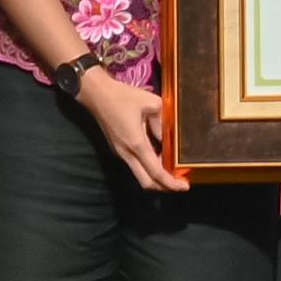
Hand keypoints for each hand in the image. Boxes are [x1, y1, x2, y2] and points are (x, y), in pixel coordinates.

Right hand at [77, 68, 185, 191]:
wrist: (96, 93)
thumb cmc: (122, 96)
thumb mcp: (152, 103)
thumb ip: (163, 123)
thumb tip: (168, 138)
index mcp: (136, 143)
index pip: (155, 172)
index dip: (171, 183)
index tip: (185, 186)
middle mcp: (127, 153)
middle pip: (146, 182)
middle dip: (164, 186)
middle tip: (180, 183)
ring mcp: (120, 152)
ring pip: (140, 175)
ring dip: (157, 176)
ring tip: (173, 169)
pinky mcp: (118, 149)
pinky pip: (136, 164)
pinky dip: (149, 167)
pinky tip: (160, 157)